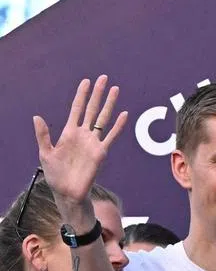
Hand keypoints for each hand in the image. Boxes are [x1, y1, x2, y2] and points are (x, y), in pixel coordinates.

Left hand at [33, 77, 127, 217]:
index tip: (86, 82)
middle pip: (92, 109)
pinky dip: (118, 126)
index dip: (81, 95)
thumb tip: (36, 116)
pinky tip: (124, 114)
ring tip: (115, 90)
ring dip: (110, 104)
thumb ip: (43, 135)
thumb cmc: (55, 174)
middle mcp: (83, 134)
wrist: (67, 191)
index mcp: (69, 132)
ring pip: (103, 118)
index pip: (77, 109)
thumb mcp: (45, 153)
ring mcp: (93, 142)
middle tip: (103, 78)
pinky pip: (111, 136)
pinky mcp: (101, 152)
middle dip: (97, 94)